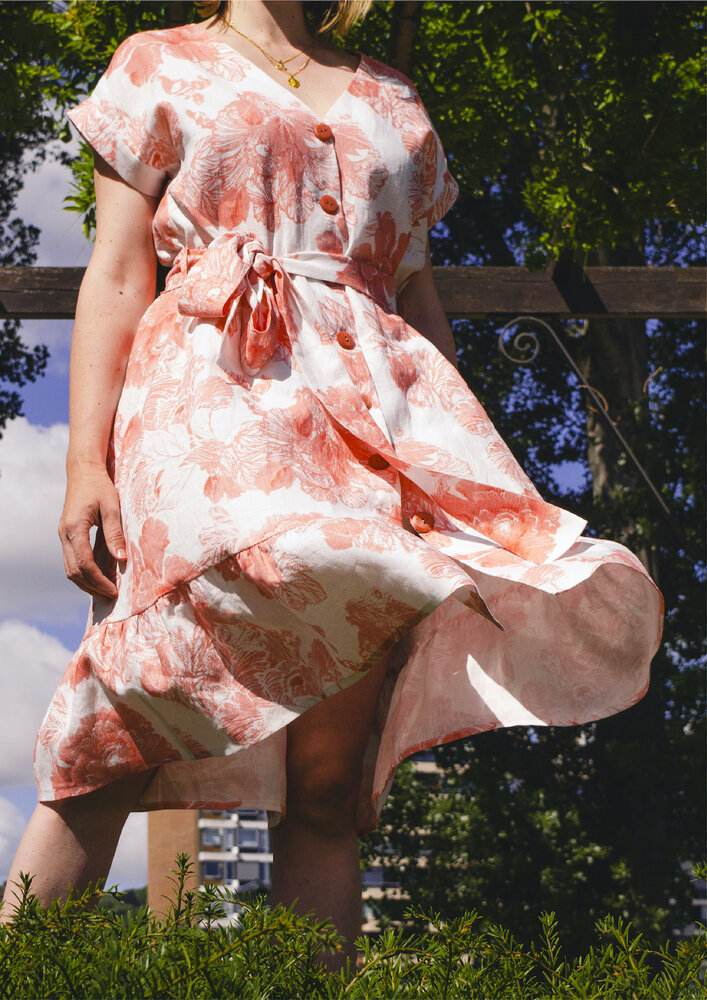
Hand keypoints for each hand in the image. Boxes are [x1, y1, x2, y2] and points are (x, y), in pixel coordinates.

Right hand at [58, 465, 125, 599]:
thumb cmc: (100, 486)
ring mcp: (63, 535)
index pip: (83, 563)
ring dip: (86, 584)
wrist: (83, 471)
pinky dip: (82, 574)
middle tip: (111, 598)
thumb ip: (115, 533)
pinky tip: (97, 579)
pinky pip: (71, 561)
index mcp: (75, 527)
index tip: (113, 592)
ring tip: (105, 594)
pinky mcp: (66, 535)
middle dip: (92, 588)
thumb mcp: (112, 507)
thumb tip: (121, 560)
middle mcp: (64, 534)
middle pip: (73, 571)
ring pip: (69, 569)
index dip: (98, 580)